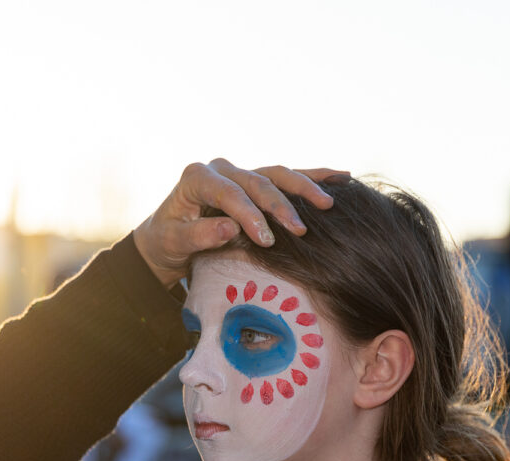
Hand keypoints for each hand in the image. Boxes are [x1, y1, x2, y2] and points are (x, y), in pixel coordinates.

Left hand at [133, 159, 347, 286]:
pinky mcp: (255, 182)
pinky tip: (341, 177)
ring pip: (278, 174)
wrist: (168, 237)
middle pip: (258, 182)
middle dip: (281, 206)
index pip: (230, 194)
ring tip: (328, 203)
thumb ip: (199, 235)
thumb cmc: (168, 240)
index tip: (268, 241)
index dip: (250, 216)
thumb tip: (230, 228)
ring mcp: (241, 172)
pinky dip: (313, 176)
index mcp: (198, 177)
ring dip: (305, 188)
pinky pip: (287, 177)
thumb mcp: (174, 242)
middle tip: (300, 230)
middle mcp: (222, 169)